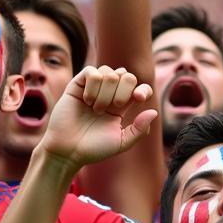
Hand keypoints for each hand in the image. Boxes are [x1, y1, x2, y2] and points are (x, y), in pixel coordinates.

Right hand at [41, 66, 156, 168]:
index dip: (143, 89)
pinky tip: (87, 100)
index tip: (138, 98)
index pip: (139, 87)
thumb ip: (140, 129)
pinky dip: (93, 85)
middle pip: (127, 76)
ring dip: (106, 91)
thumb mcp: (122, 142)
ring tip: (97, 109)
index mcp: (121, 107)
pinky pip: (91, 72)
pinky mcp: (76, 86)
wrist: (68, 150)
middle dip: (124, 90)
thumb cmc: (94, 148)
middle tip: (116, 107)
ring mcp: (92, 89)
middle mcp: (108, 95)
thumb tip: (154, 111)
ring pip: (109, 72)